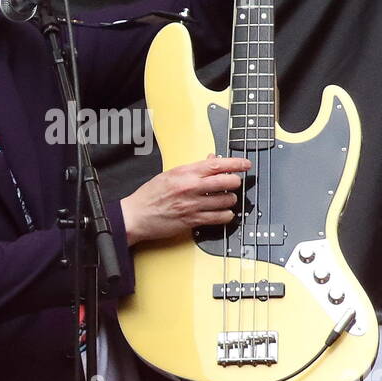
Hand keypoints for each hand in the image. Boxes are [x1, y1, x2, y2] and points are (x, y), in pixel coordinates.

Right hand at [120, 154, 250, 245]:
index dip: (236, 163)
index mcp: (185, 172)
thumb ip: (193, 168)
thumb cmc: (150, 195)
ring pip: (226, 200)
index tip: (246, 164)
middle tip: (235, 183)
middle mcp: (191, 187)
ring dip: (231, 200)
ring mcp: (193, 204)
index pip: (216, 164)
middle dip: (235, 182)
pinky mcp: (193, 220)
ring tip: (227, 199)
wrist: (136, 215)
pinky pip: (219, 218)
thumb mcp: (170, 174)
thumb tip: (212, 160)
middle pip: (226, 182)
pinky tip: (224, 213)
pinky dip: (226, 215)